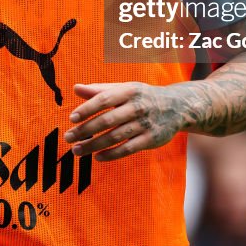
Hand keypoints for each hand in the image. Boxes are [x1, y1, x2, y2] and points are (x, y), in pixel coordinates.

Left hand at [63, 82, 183, 161]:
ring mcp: (145, 124)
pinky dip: (111, 154)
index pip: (104, 99)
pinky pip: (128, 149)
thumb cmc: (142, 96)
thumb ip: (99, 90)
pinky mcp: (151, 139)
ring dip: (94, 145)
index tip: (71, 118)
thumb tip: (76, 88)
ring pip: (115, 137)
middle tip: (68, 137)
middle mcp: (138, 106)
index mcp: (129, 90)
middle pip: (108, 120)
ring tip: (77, 150)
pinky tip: (97, 157)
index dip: (87, 109)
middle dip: (86, 130)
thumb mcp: (124, 88)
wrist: (177, 107)